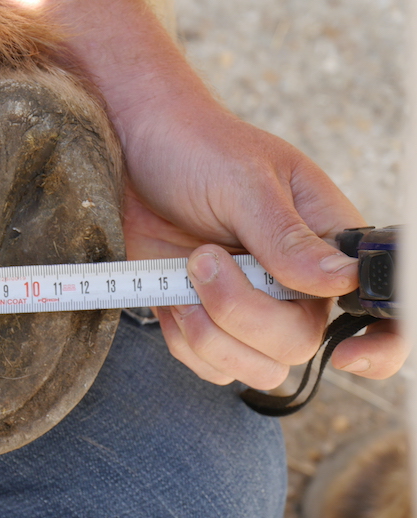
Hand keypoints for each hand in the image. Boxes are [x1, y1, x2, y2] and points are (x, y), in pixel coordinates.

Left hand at [123, 107, 407, 386]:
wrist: (134, 152)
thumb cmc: (198, 150)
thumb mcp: (245, 183)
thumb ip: (287, 237)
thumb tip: (343, 281)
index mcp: (328, 244)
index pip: (382, 307)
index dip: (382, 345)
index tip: (345, 355)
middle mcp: (296, 285)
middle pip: (297, 345)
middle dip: (240, 312)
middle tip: (203, 257)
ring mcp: (250, 306)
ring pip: (254, 367)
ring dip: (208, 332)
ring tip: (186, 273)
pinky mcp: (205, 321)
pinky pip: (208, 365)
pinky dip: (182, 337)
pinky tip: (171, 291)